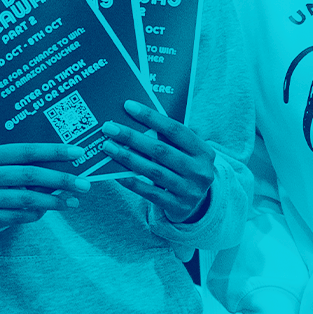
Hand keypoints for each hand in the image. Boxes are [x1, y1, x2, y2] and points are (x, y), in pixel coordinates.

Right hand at [0, 143, 90, 230]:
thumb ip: (22, 164)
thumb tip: (63, 166)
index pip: (26, 151)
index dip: (54, 151)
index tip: (78, 153)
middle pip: (29, 175)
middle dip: (61, 180)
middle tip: (83, 184)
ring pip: (27, 199)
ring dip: (54, 201)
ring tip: (72, 201)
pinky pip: (18, 216)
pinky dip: (37, 213)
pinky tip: (49, 210)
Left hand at [101, 100, 216, 222]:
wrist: (196, 204)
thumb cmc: (184, 169)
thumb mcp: (186, 153)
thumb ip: (170, 139)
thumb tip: (136, 119)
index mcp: (204, 152)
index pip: (175, 130)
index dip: (151, 117)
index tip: (128, 106)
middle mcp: (200, 171)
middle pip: (161, 150)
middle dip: (133, 137)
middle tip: (110, 128)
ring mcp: (190, 191)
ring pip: (153, 171)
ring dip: (127, 158)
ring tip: (108, 147)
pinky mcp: (178, 207)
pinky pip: (149, 193)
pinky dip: (131, 182)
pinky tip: (116, 173)